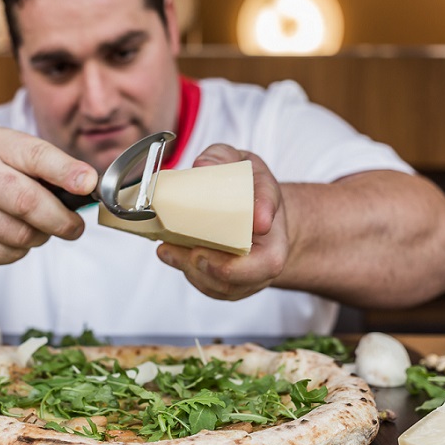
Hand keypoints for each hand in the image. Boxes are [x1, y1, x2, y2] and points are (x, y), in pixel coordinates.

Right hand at [0, 127, 97, 267]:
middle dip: (60, 219)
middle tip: (75, 227)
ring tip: (37, 225)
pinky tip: (12, 235)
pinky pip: (6, 255)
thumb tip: (88, 185)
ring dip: (40, 236)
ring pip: (20, 235)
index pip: (34, 156)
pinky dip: (20, 250)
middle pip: (26, 202)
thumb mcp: (18, 155)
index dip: (65, 171)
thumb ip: (53, 166)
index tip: (88, 184)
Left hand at [156, 144, 288, 300]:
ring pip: (219, 286)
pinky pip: (206, 286)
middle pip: (241, 277)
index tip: (246, 230)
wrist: (255, 209)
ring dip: (191, 268)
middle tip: (192, 251)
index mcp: (275, 237)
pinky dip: (185, 270)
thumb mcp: (241, 162)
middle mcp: (264, 263)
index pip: (268, 258)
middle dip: (213, 266)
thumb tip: (201, 166)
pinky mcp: (226, 285)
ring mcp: (245, 279)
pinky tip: (170, 253)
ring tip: (169, 249)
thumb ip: (222, 157)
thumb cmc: (248, 186)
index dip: (251, 255)